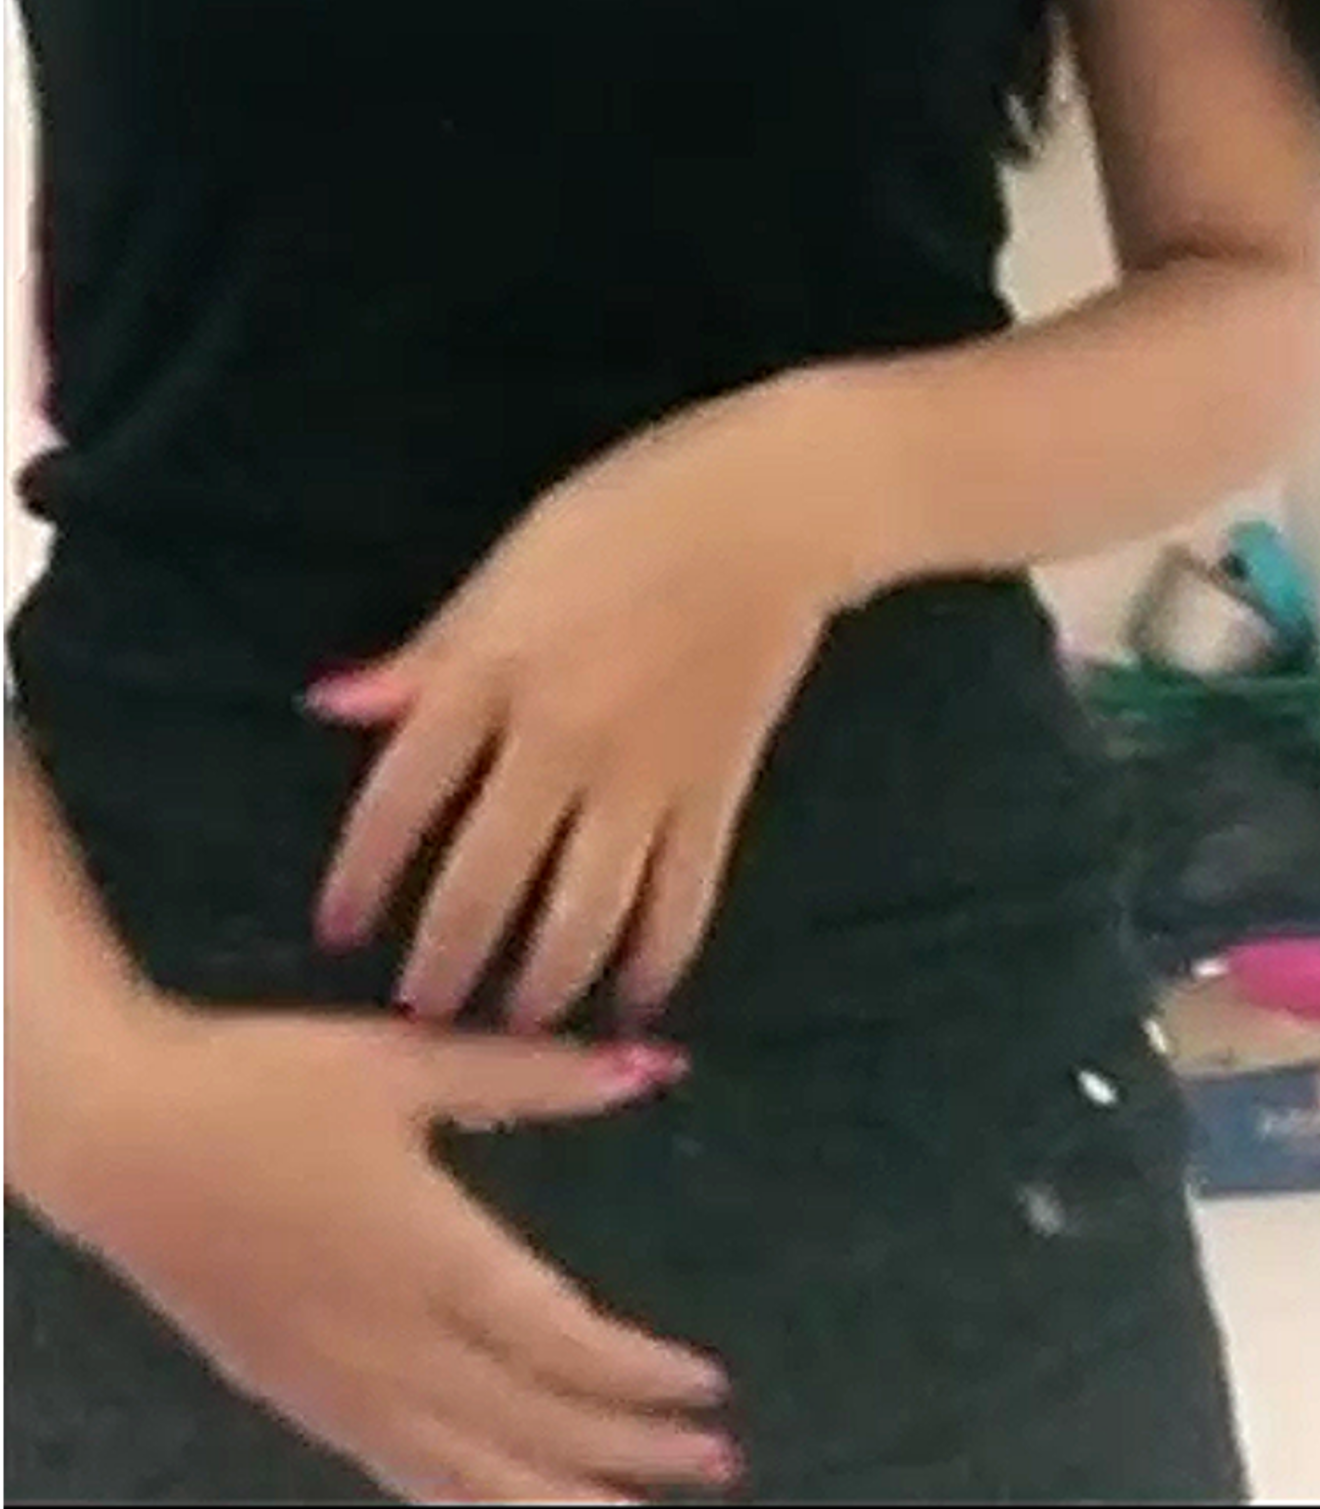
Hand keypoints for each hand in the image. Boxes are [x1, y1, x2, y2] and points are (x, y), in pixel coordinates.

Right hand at [49, 998, 737, 1505]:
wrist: (122, 1138)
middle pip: (528, 1421)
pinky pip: (397, 1470)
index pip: (558, 1342)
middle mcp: (390, 1339)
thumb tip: (654, 1065)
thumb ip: (533, 1074)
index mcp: (428, 1253)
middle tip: (713, 1462)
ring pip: (465, 1471)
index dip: (639, 1376)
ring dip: (555, 1495)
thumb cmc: (264, 1084)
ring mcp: (338, 1382)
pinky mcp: (297, 1394)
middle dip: (625, 1450)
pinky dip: (462, 1497)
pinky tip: (498, 1503)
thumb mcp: (406, 1060)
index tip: (707, 1388)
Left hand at [309, 382, 849, 1028]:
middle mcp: (560, 734)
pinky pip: (681, 900)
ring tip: (516, 1020)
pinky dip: (657, 962)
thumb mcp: (514, 559)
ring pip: (581, 914)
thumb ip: (433, 649)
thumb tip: (334, 708)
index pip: (402, 795)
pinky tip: (636, 1003)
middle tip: (420, 1008)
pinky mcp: (717, 788)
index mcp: (495, 666)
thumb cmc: (631, 510)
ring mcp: (644, 771)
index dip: (361, 874)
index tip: (338, 930)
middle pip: (483, 883)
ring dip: (542, 983)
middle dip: (443, 963)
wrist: (776, 508)